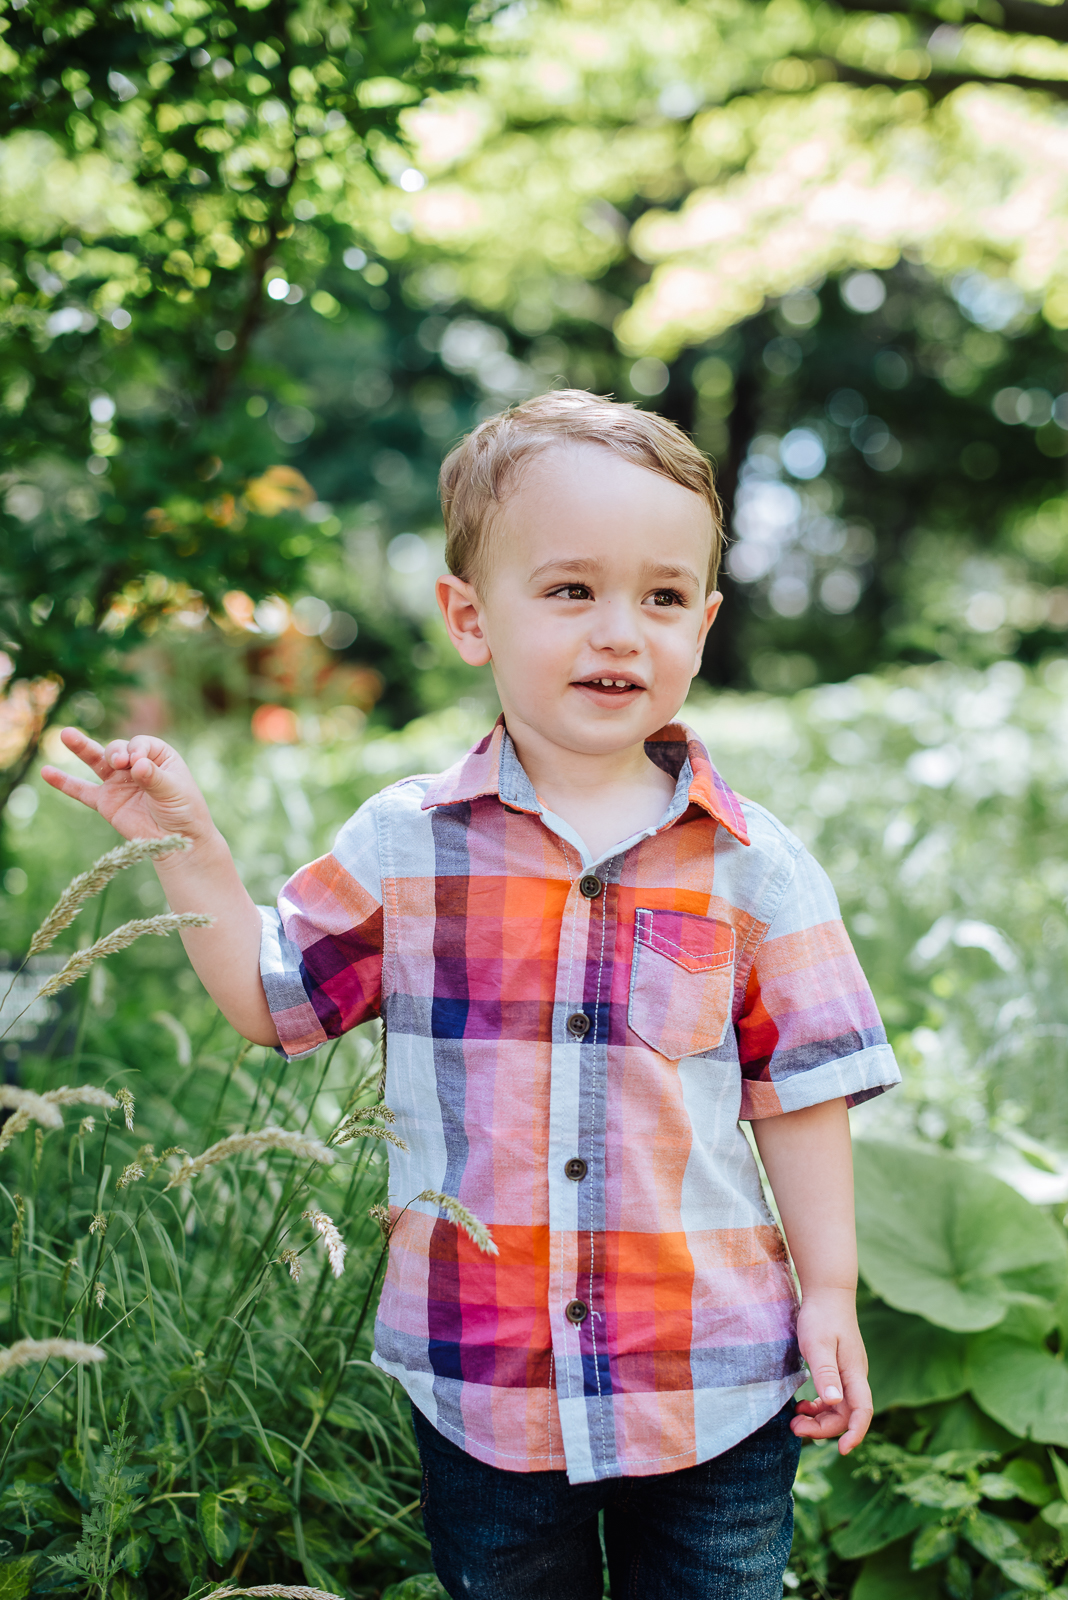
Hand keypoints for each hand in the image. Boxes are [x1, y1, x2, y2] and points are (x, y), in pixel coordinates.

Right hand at [41, 730, 215, 849]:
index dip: (136, 750)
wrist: (177, 841)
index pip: (140, 744)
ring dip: (82, 747)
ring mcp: (118, 783)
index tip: (139, 766)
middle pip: (118, 749)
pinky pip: (82, 791)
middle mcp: (135, 765)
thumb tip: (136, 765)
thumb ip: (154, 778)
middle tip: (120, 762)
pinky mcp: (105, 802)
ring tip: (66, 734)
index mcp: (158, 756)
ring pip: (96, 762)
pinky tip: (47, 772)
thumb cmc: (184, 811)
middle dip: (117, 752)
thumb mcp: (174, 791)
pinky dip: (64, 782)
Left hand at [792, 1289, 872, 1454]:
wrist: (827, 1293)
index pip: (862, 1412)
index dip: (855, 1434)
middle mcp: (855, 1377)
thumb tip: (834, 1401)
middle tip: (794, 1428)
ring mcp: (848, 1373)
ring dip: (820, 1419)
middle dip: (824, 1428)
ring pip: (839, 1408)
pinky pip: (833, 1397)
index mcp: (854, 1373)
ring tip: (795, 1420)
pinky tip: (803, 1405)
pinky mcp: (839, 1369)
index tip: (843, 1451)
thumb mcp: (818, 1344)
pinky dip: (819, 1406)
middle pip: (847, 1415)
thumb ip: (825, 1372)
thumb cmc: (821, 1316)